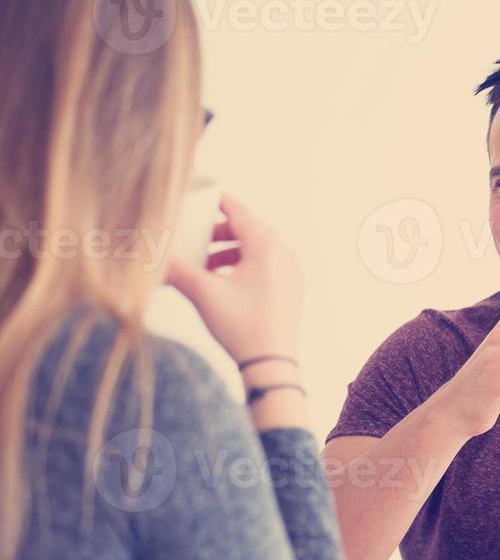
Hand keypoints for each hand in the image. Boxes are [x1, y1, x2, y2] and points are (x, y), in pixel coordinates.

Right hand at [166, 193, 303, 363]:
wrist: (271, 364)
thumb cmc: (242, 325)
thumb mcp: (202, 292)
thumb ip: (174, 269)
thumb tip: (149, 256)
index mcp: (267, 246)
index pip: (239, 212)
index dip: (217, 202)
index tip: (200, 195)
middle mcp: (284, 254)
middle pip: (248, 230)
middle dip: (218, 232)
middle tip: (195, 238)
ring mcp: (292, 272)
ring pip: (257, 249)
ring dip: (229, 251)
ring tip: (204, 265)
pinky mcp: (291, 290)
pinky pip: (266, 266)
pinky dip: (243, 266)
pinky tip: (223, 282)